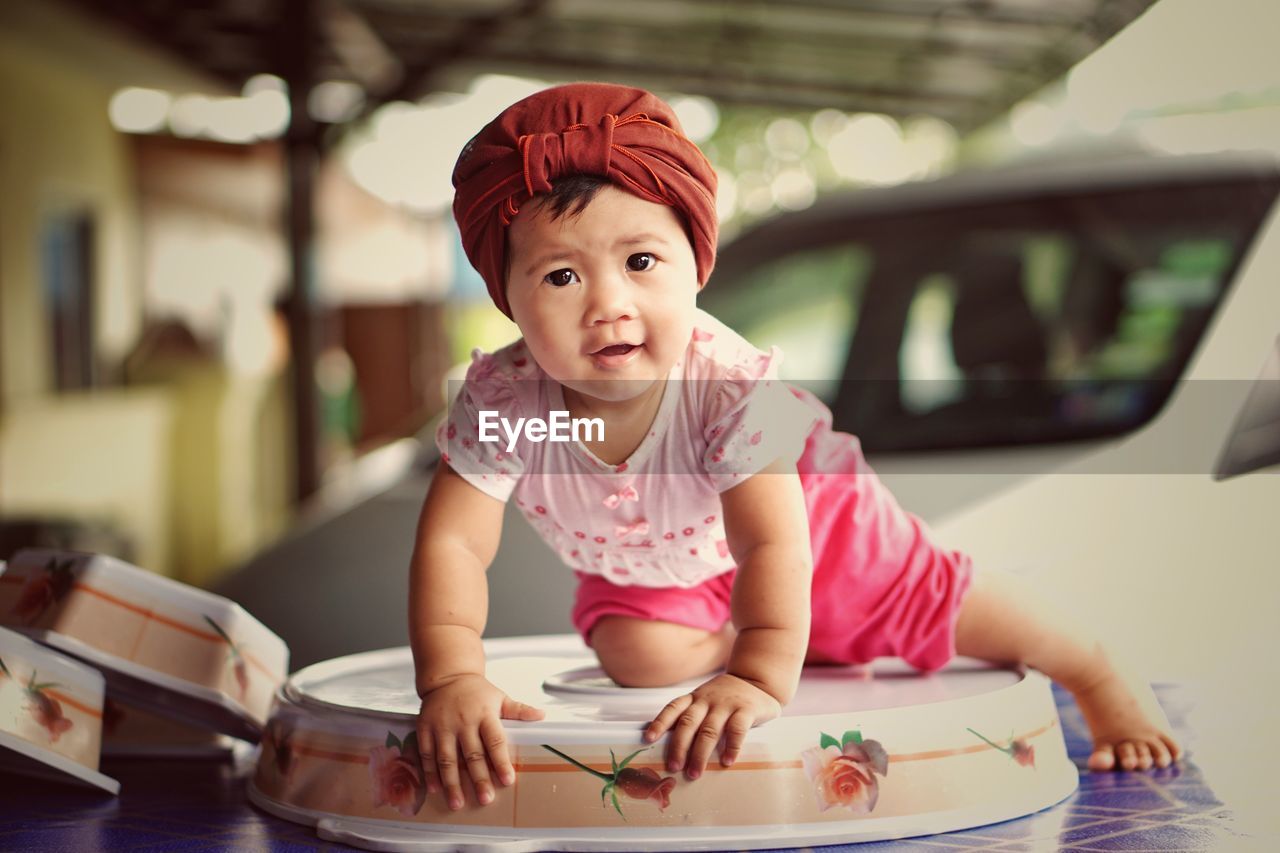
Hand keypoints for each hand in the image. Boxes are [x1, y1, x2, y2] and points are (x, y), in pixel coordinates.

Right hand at [416, 673, 544, 808]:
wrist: (448, 677)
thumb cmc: (476, 691)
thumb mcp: (500, 697)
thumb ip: (519, 710)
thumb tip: (541, 715)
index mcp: (484, 714)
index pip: (495, 741)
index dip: (501, 762)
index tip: (507, 780)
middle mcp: (463, 721)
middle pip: (472, 754)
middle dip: (478, 779)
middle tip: (485, 799)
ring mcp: (443, 726)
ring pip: (447, 758)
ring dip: (452, 783)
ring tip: (457, 802)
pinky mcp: (425, 728)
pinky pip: (427, 753)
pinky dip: (430, 772)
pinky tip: (436, 788)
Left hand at [642, 673, 781, 779]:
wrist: (756, 679)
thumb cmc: (725, 697)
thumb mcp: (705, 700)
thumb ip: (692, 716)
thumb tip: (670, 746)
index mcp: (694, 698)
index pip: (673, 708)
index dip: (659, 723)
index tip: (648, 739)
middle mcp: (707, 700)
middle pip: (688, 723)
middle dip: (678, 747)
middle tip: (673, 767)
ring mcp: (726, 704)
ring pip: (709, 730)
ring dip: (700, 753)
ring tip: (695, 773)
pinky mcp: (746, 709)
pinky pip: (737, 729)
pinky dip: (731, 747)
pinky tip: (727, 762)